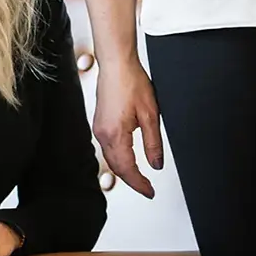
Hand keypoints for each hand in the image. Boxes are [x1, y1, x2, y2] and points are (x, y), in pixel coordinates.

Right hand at [92, 57, 162, 197]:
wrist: (117, 64)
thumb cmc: (131, 82)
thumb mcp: (150, 115)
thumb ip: (153, 143)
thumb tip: (156, 163)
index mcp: (116, 135)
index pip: (127, 169)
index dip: (139, 183)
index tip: (149, 191)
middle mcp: (103, 134)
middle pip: (116, 167)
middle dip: (132, 180)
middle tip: (146, 188)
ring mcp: (99, 129)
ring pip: (111, 159)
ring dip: (124, 170)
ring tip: (138, 178)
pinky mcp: (99, 123)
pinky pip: (108, 148)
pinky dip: (118, 158)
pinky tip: (126, 159)